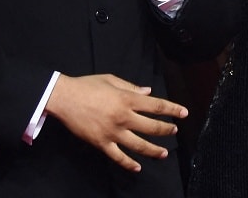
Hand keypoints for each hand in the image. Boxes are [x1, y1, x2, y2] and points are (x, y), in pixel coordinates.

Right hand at [45, 73, 186, 171]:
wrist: (64, 98)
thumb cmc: (87, 85)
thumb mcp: (111, 80)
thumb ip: (131, 87)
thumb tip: (148, 92)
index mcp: (127, 99)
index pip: (156, 105)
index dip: (172, 109)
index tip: (184, 113)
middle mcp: (123, 117)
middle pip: (151, 126)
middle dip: (166, 130)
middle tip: (174, 131)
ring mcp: (113, 132)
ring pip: (138, 145)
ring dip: (153, 150)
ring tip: (163, 153)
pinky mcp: (101, 143)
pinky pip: (118, 156)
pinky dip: (128, 163)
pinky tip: (138, 167)